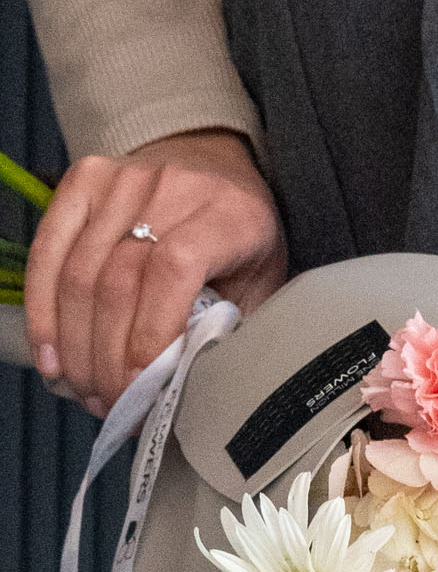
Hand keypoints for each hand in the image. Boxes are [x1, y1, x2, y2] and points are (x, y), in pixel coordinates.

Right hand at [26, 129, 287, 417]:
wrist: (213, 164)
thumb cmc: (240, 236)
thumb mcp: (261, 282)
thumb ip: (234, 328)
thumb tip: (190, 390)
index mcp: (228, 214)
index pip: (173, 270)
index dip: (149, 334)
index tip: (140, 387)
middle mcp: (171, 187)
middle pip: (118, 281)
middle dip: (108, 358)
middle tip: (112, 406)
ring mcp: (120, 180)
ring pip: (79, 273)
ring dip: (75, 346)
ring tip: (86, 391)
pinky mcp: (82, 180)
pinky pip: (48, 252)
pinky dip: (43, 311)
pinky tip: (52, 357)